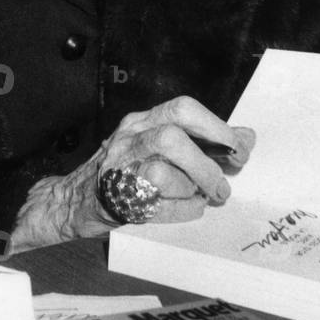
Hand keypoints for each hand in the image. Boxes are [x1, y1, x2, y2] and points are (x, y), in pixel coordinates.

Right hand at [9, 96, 255, 252]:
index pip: (182, 109)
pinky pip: (155, 205)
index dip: (216, 127)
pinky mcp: (114, 199)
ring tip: (202, 197)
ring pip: (161, 172)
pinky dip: (180, 211)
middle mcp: (128, 139)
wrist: (74, 201)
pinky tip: (187, 210)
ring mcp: (118, 169)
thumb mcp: (160, 146)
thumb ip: (201, 140)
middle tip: (222, 184)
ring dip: (191, 189)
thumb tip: (246, 137)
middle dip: (205, 164)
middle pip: (171, 137)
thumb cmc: (125, 173)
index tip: (239, 148)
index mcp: (142, 121)